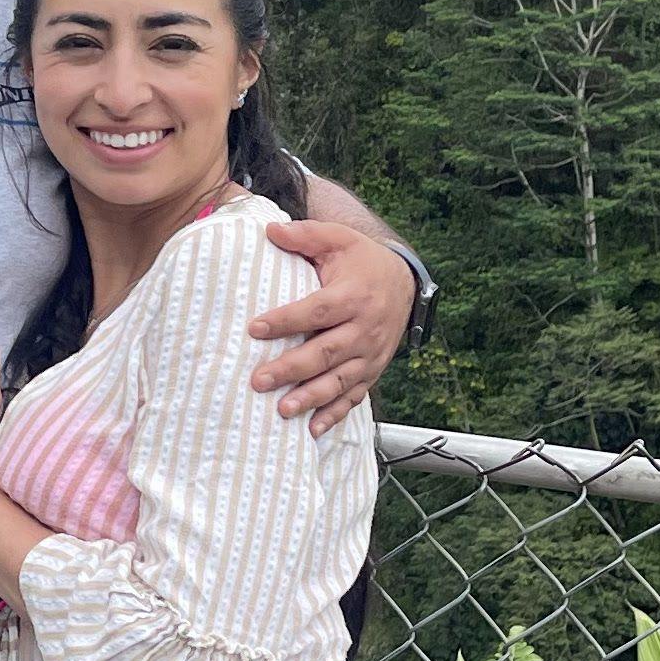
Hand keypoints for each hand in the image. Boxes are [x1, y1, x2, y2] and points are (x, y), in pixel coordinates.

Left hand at [246, 212, 413, 421]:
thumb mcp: (339, 239)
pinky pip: (354, 397)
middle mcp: (364, 328)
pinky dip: (335, 415)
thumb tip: (270, 231)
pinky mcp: (372, 371)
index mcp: (354, 295)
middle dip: (292, 369)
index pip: (317, 311)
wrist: (405, 282)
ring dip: (311, 398)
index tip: (254, 328)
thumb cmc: (362, 261)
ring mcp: (370, 354)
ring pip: (339, 380)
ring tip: (283, 410)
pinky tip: (312, 430)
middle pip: (326, 352)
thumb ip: (306, 235)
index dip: (286, 320)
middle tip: (259, 380)